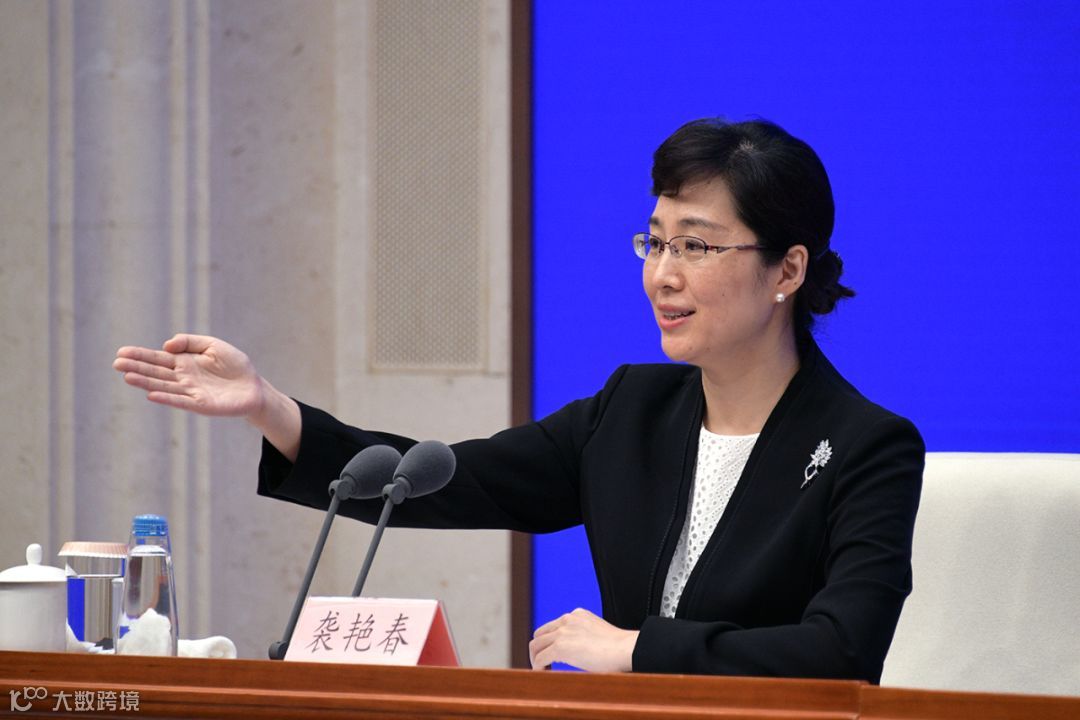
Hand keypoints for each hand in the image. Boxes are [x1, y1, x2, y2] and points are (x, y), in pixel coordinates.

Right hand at [113, 334, 263, 417]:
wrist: (254, 388)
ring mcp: (190, 392)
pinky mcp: (200, 404)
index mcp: (184, 362)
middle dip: (136, 367)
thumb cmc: (235, 366)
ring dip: (145, 382)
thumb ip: (190, 342)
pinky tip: (151, 394)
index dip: (140, 355)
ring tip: (127, 377)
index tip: (121, 352)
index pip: (158, 358)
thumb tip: (166, 345)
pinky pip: (180, 400)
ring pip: (164, 386)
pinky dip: (167, 398)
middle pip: (156, 372)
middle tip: (116, 363)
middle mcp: (183, 378)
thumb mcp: (213, 345)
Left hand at [529, 608, 638, 672]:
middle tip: (545, 663)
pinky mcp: (561, 647)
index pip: (554, 626)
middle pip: (540, 634)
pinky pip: (540, 658)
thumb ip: (585, 637)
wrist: (626, 649)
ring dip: (536, 658)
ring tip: (542, 670)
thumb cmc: (619, 648)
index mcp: (577, 615)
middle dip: (539, 649)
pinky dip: (538, 667)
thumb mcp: (598, 634)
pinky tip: (544, 673)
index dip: (549, 641)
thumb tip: (579, 653)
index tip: (553, 655)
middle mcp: (567, 620)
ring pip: (536, 645)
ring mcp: (563, 632)